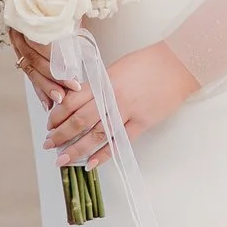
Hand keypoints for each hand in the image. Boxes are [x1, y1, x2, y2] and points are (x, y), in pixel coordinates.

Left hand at [40, 39, 197, 168]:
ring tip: (63, 159)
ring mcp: (127, 111)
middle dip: (61, 135)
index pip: (72, 101)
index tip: (49, 125)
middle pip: (79, 120)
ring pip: (96, 135)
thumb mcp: (116, 69)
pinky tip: (91, 164)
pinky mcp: (142, 122)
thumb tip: (81, 100)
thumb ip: (99, 86)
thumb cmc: (148, 63)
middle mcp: (111, 97)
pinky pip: (119, 142)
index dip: (57, 115)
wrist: (178, 64)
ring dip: (77, 149)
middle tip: (49, 145)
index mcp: (103, 82)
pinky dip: (104, 155)